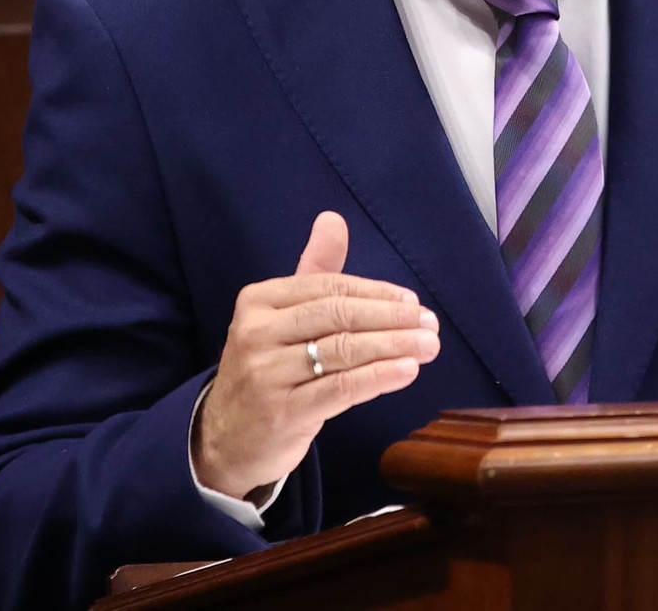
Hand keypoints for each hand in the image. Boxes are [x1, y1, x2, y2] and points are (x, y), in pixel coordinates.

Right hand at [193, 211, 439, 499]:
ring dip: (394, 346)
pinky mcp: (282, 413)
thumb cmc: (268, 368)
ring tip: (429, 345)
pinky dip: (379, 377)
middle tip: (430, 323)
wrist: (227, 437)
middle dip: (391, 317)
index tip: (412, 302)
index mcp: (258, 301)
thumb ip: (313, 269)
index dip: (376, 293)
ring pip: (343, 351)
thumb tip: (333, 219)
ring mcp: (266, 375)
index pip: (329, 288)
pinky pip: (341, 389)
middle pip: (338, 316)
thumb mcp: (283, 317)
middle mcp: (256, 333)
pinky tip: (407, 370)